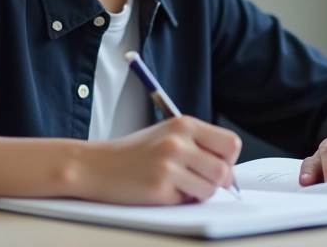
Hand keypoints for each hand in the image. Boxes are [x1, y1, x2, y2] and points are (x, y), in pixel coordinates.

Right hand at [79, 116, 241, 204]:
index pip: (231, 143)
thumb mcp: (168, 135)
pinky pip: (187, 202)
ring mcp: (168, 165)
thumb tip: (229, 174)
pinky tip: (160, 190)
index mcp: (184, 124)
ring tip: (177, 185)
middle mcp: (178, 142)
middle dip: (215, 181)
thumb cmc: (134, 153)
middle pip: (224, 170)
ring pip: (210, 190)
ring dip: (197, 193)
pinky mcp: (159, 188)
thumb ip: (198, 146)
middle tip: (197, 181)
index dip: (228, 159)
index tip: (216, 165)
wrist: (95, 165)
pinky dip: (178, 200)